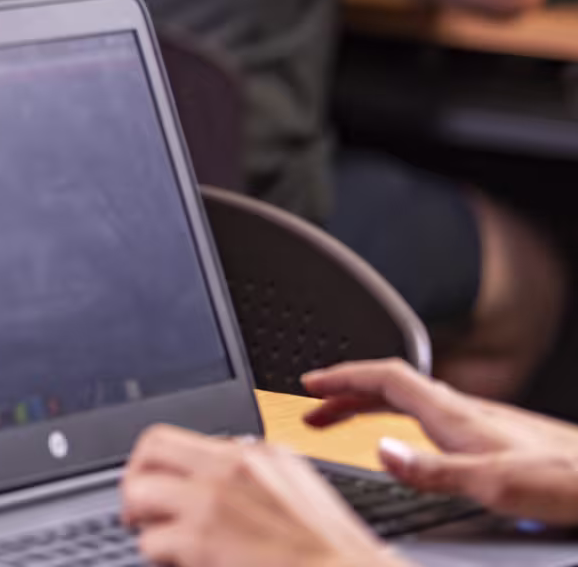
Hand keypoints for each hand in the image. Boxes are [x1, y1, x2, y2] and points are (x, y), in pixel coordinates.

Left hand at [121, 425, 404, 566]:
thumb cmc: (333, 555)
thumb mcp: (298, 494)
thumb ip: (254, 478)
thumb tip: (212, 480)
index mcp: (255, 454)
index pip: (179, 437)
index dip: (153, 463)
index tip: (152, 482)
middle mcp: (229, 468)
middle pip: (148, 452)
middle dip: (134, 482)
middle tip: (138, 512)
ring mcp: (211, 501)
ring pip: (139, 494)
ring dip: (146, 523)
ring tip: (162, 544)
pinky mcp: (199, 538)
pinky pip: (151, 543)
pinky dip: (160, 558)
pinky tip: (181, 565)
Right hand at [303, 359, 577, 524]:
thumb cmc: (566, 482)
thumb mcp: (495, 484)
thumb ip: (434, 470)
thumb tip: (379, 452)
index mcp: (455, 415)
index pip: (386, 378)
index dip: (344, 376)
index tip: (309, 383)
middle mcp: (465, 411)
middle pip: (392, 386)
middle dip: (347, 392)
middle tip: (314, 408)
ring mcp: (482, 422)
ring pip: (412, 401)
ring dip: (371, 406)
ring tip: (347, 421)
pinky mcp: (495, 437)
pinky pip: (430, 416)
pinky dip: (401, 420)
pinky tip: (410, 441)